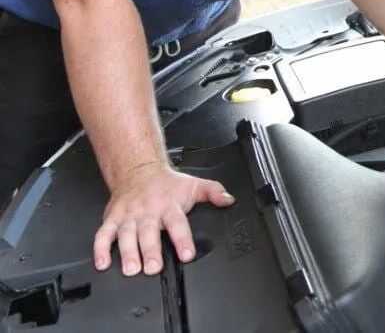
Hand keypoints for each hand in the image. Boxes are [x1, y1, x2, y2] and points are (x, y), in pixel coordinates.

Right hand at [94, 162, 235, 275]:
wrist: (138, 170)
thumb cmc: (166, 183)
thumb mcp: (194, 184)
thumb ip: (214, 192)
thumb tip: (229, 200)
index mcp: (168, 205)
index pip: (177, 223)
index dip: (183, 239)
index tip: (186, 254)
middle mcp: (148, 211)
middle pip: (148, 232)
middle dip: (150, 250)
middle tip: (152, 267)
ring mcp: (128, 215)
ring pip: (126, 234)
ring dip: (127, 252)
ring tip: (130, 269)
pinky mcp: (112, 218)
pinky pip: (103, 234)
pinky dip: (100, 248)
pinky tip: (102, 262)